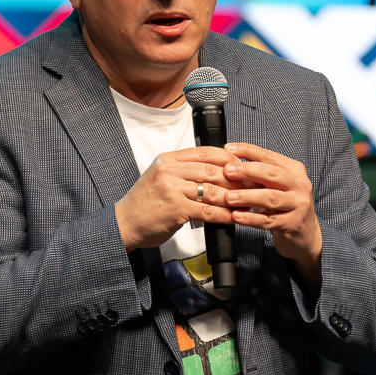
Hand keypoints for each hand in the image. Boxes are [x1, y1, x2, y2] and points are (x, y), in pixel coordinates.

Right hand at [116, 146, 243, 252]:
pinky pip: (207, 211)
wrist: (125, 222)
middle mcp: (169, 170)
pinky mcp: (176, 209)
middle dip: (235, 179)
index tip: (241, 165)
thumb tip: (214, 170)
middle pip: (212, 170)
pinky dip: (223, 215)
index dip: (228, 158)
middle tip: (250, 186)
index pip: (205, 152)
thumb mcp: (161, 177)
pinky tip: (232, 218)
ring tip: (246, 203)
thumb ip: (183, 171)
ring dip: (232, 198)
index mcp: (168, 159)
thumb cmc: (145, 203)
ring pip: (212, 190)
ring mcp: (172, 189)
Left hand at [222, 141, 322, 292]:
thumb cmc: (284, 204)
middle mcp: (300, 186)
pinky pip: (268, 220)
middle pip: (272, 175)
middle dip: (248, 171)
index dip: (249, 151)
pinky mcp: (292, 224)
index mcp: (294, 170)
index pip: (269, 156)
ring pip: (270, 198)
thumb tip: (230, 158)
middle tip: (228, 171)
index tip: (229, 148)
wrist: (305, 232)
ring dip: (247, 197)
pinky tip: (236, 216)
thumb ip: (257, 173)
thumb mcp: (275, 185)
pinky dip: (251, 218)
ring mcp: (298, 205)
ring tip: (229, 197)